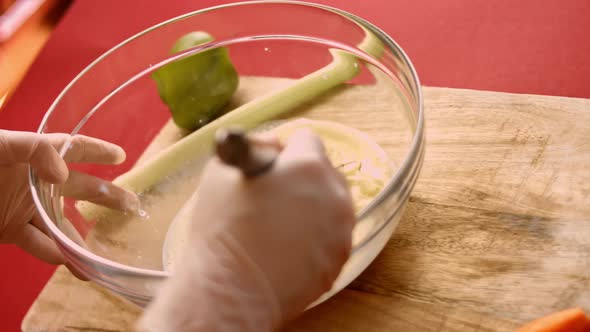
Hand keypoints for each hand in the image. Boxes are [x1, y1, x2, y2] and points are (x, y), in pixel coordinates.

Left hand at [0, 130, 137, 263]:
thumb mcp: (0, 144)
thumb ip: (33, 149)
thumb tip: (63, 174)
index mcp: (34, 156)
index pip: (73, 150)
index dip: (97, 151)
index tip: (121, 156)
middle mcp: (35, 182)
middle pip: (79, 188)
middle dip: (107, 196)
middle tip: (132, 205)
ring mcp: (23, 207)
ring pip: (60, 225)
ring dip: (81, 241)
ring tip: (102, 256)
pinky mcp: (9, 230)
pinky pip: (37, 243)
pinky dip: (53, 253)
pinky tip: (70, 262)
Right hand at [138, 129, 355, 331]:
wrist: (230, 290)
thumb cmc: (222, 228)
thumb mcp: (222, 171)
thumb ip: (256, 145)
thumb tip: (275, 145)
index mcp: (308, 167)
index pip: (307, 140)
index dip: (286, 152)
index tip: (272, 168)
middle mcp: (335, 195)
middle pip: (325, 172)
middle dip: (304, 179)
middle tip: (276, 198)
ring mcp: (341, 230)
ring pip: (332, 205)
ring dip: (313, 208)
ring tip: (281, 225)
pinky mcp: (339, 259)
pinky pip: (332, 236)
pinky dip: (316, 237)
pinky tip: (289, 247)